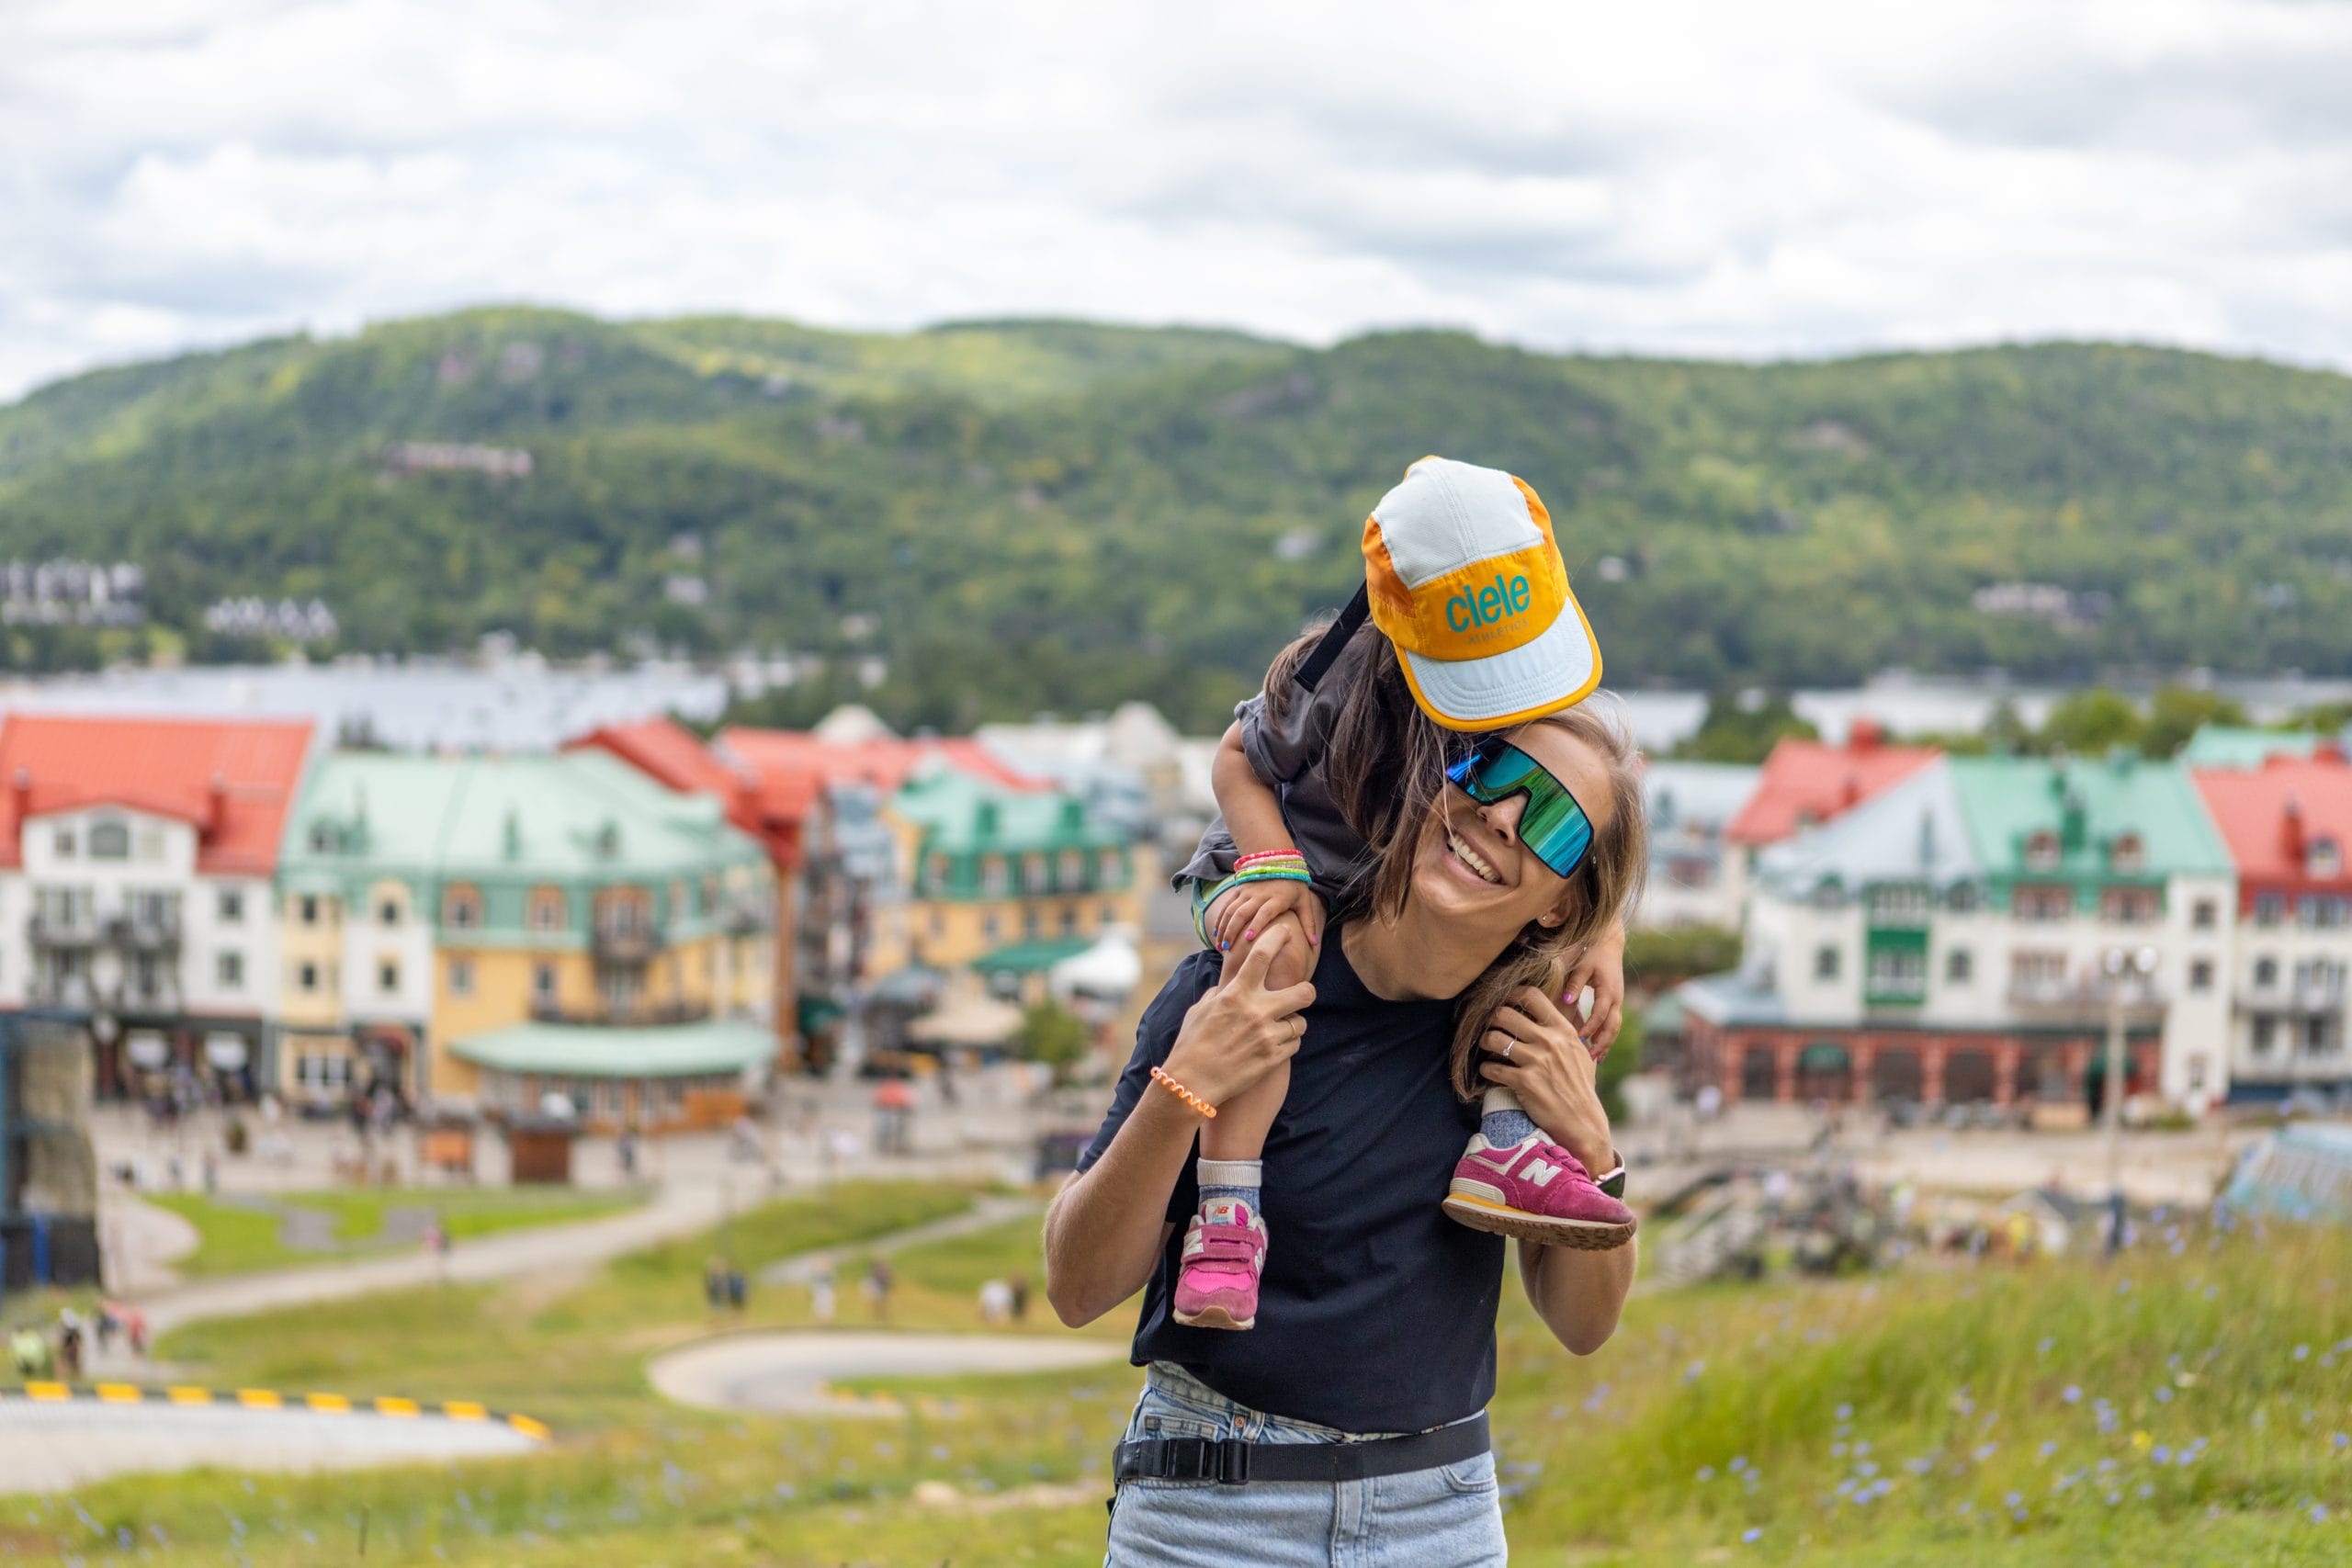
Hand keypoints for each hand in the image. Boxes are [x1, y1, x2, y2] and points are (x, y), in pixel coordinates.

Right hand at [1166, 926, 1316, 1107]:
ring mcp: (1266, 1036)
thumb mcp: (1200, 1010)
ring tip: (1279, 1028)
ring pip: (1301, 1022)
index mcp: (1235, 994)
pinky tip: (1273, 1046)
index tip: (1285, 931)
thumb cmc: (1191, 1044)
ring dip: (1293, 1024)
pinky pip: (1295, 1044)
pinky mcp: (1272, 1058)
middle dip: (1307, 992)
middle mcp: (1255, 1012)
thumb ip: (1219, 994)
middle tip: (1301, 995)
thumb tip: (1227, 985)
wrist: (1191, 1083)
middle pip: (1303, 992)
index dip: (1276, 938)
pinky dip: (1288, 1044)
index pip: (1262, 956)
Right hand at [1210, 875, 1325, 959]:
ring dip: (1224, 927)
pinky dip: (1220, 919)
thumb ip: (1308, 923)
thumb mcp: (1304, 901)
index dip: (1257, 924)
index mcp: (1277, 898)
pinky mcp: (1239, 890)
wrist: (1279, 859)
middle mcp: (1260, 894)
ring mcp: (1247, 891)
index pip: (1265, 912)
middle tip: (1227, 948)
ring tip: (1220, 945)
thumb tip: (1314, 944)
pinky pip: (1227, 905)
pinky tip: (1216, 933)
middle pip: (1243, 912)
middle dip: (1233, 931)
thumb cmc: (1294, 885)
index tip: (1249, 939)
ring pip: (1232, 910)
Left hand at [1477, 987, 1613, 1175]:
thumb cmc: (1580, 1086)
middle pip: (1506, 1014)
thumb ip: (1563, 1032)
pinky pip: (1492, 1067)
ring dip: (1485, 1042)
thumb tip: (1548, 1013)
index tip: (1503, 1000)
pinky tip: (1489, 1071)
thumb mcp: (1579, 1052)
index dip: (1511, 994)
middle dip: (1491, 1019)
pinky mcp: (1524, 1082)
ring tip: (1487, 1048)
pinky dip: (1486, 1068)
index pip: (1533, 996)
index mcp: (1563, 1030)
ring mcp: (1537, 1062)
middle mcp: (1550, 1042)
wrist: (1582, 1121)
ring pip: (1494, 1038)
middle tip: (1489, 1027)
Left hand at [1562, 918, 1626, 1055]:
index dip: (1591, 1027)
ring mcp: (1618, 1001)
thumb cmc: (1592, 953)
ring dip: (1606, 1043)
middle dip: (1603, 1043)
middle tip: (1590, 1059)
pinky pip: (1613, 1024)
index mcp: (1608, 990)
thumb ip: (1574, 983)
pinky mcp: (1615, 1002)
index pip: (1601, 1013)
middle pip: (1613, 1026)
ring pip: (1615, 1027)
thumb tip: (1564, 1000)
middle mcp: (1617, 998)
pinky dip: (1607, 1037)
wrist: (1609, 943)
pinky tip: (1599, 1049)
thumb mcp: (1581, 966)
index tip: (1579, 1039)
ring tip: (1596, 1059)